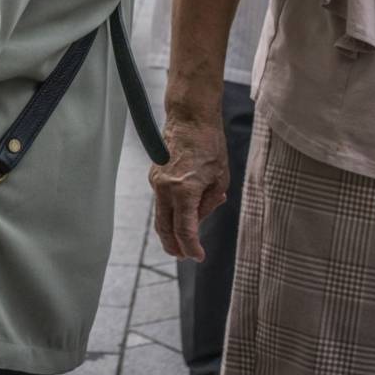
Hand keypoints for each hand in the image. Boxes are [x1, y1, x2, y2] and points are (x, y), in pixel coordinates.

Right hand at [149, 114, 227, 260]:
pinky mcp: (154, 176)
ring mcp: (156, 182)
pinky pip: (161, 202)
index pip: (184, 230)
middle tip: (183, 257)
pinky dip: (169, 214)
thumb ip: (209, 202)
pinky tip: (182, 216)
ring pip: (160, 216)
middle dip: (173, 245)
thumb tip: (201, 216)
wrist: (189, 118)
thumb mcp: (220, 177)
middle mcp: (165, 188)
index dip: (191, 247)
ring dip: (169, 231)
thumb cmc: (209, 144)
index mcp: (184, 190)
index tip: (198, 257)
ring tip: (181, 243)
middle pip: (164, 228)